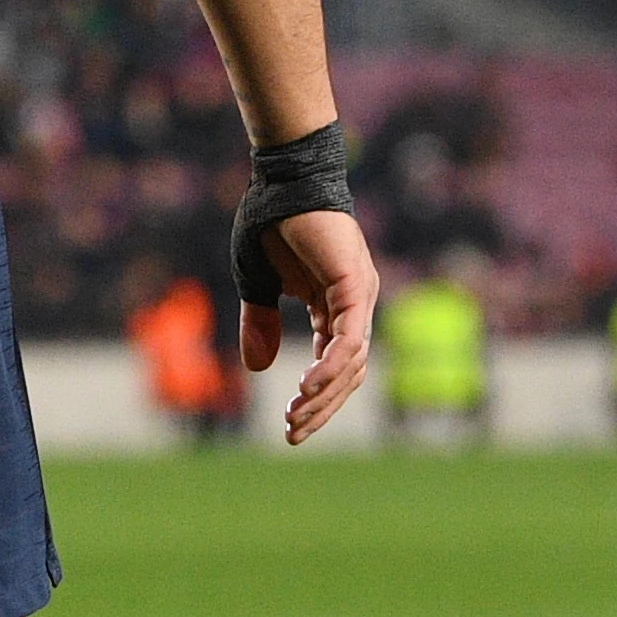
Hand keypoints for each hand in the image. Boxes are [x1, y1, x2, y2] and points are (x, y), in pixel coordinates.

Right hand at [246, 208, 379, 445]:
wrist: (280, 181)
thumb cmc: (269, 223)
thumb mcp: (257, 283)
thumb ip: (261, 323)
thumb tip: (259, 368)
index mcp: (333, 307)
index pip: (333, 366)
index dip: (315, 400)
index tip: (289, 427)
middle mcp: (354, 306)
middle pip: (348, 374)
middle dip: (320, 409)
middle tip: (292, 435)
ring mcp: (359, 296)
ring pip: (352, 363)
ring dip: (324, 395)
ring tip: (295, 416)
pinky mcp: (355, 285)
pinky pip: (348, 339)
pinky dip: (331, 366)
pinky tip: (307, 386)